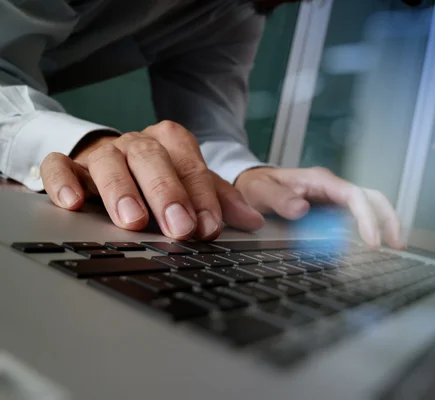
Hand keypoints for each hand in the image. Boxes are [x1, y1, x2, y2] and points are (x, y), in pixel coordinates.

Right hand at [40, 121, 263, 238]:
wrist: (113, 158)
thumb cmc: (159, 176)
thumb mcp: (193, 185)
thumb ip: (220, 201)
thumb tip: (254, 221)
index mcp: (172, 143)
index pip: (192, 165)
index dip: (202, 197)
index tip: (209, 227)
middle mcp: (138, 144)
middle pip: (152, 159)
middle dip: (167, 193)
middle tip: (178, 227)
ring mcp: (103, 152)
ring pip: (109, 162)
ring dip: (122, 190)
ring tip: (133, 221)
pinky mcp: (71, 165)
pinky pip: (61, 165)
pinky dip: (65, 181)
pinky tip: (74, 203)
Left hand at [235, 167, 403, 248]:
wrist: (254, 185)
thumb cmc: (258, 186)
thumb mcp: (261, 191)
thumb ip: (279, 199)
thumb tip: (302, 210)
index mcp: (320, 180)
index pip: (353, 195)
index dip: (366, 217)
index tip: (372, 241)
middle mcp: (332, 188)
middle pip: (371, 198)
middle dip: (388, 219)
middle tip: (397, 245)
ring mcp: (334, 198)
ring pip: (370, 206)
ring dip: (385, 224)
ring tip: (395, 247)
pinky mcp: (333, 210)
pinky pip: (357, 217)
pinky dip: (371, 229)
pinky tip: (376, 246)